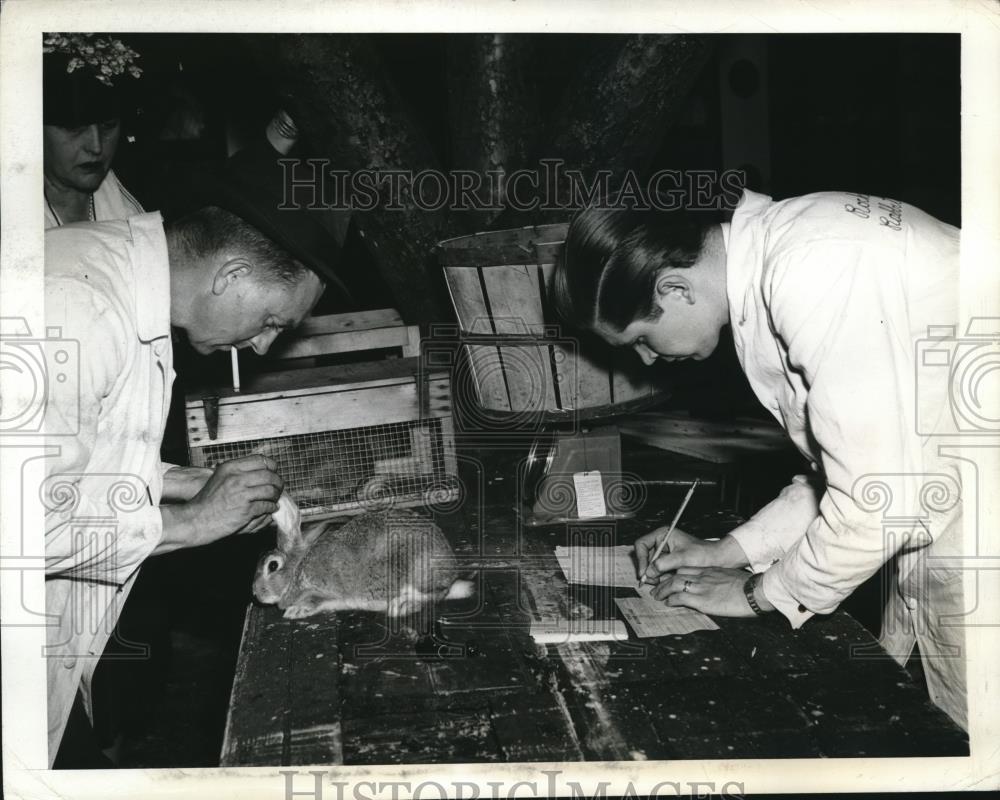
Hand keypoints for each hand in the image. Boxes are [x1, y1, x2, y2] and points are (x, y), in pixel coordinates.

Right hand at [158, 456, 282, 551]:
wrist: (196, 519)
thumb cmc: (207, 501)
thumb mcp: (220, 477)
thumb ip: (237, 472)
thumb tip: (258, 469)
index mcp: (231, 467)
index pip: (261, 460)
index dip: (272, 467)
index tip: (274, 473)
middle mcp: (237, 478)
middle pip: (270, 476)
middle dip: (278, 483)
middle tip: (278, 488)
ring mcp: (242, 494)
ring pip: (271, 491)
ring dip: (275, 496)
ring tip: (274, 499)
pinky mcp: (246, 509)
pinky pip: (267, 506)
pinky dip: (271, 508)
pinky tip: (270, 509)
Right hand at [635, 528, 747, 584]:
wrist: (719, 559)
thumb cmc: (704, 553)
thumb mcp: (682, 557)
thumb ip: (663, 563)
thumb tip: (648, 571)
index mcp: (663, 534)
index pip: (642, 544)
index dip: (640, 558)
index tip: (644, 572)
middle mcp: (662, 542)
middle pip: (644, 556)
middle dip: (647, 569)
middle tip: (651, 580)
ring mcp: (666, 552)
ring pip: (651, 565)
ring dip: (654, 574)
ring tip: (660, 582)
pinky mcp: (670, 561)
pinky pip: (659, 570)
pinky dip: (660, 577)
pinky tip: (666, 581)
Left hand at [647, 566, 762, 616]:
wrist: (754, 591)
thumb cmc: (747, 587)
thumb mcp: (730, 578)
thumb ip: (719, 580)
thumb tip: (715, 588)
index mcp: (709, 570)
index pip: (686, 568)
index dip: (674, 573)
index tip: (668, 578)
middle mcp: (702, 575)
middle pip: (676, 573)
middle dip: (664, 581)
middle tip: (657, 588)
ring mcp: (701, 586)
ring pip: (673, 583)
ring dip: (662, 590)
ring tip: (657, 596)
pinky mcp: (702, 599)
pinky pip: (680, 597)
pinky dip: (671, 600)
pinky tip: (668, 603)